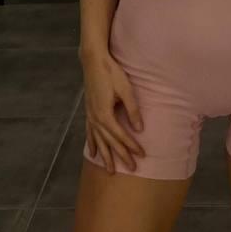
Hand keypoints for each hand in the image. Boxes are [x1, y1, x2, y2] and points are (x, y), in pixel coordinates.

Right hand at [80, 51, 144, 174]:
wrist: (93, 61)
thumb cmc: (112, 73)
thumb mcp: (126, 90)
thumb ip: (132, 110)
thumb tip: (139, 129)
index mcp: (105, 115)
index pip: (121, 135)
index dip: (131, 146)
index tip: (142, 156)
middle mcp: (96, 119)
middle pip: (110, 142)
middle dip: (121, 156)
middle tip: (131, 169)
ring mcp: (90, 116)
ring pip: (99, 141)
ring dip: (105, 155)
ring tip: (110, 170)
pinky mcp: (88, 111)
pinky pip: (90, 132)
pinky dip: (92, 143)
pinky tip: (93, 153)